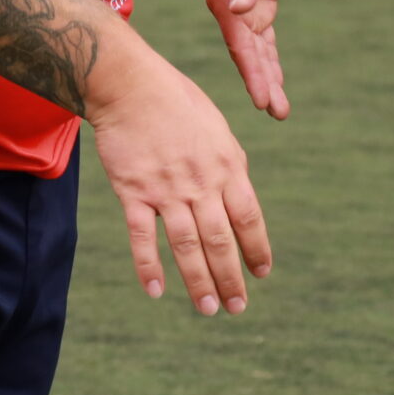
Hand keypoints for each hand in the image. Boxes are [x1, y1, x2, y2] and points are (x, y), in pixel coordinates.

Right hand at [88, 51, 271, 315]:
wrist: (131, 85)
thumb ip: (230, 166)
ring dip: (199, 281)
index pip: (249, 218)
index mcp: (227, 166)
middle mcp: (201, 182)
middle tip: (237, 307)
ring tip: (207, 309)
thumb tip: (239, 200)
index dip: (257, 249)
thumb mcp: (218, 129)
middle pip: (221, 240)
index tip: (262, 273)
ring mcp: (166, 189)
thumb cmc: (177, 102)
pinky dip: (149, 266)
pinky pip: (143, 237)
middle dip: (231, 278)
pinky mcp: (134, 192)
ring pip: (187, 245)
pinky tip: (156, 291)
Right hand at [207, 0, 292, 119]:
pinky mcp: (258, 7)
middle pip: (248, 57)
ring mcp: (245, 12)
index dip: (252, 74)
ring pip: (258, 53)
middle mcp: (231, 13)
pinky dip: (270, 60)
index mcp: (223, 3)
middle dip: (263, 84)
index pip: (240, 47)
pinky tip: (276, 81)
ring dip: (269, 78)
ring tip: (280, 110)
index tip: (262, 100)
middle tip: (277, 113)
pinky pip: (264, 41)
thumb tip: (238, 10)